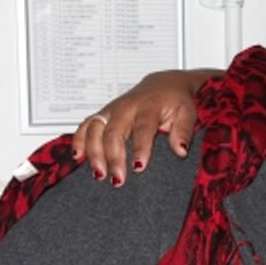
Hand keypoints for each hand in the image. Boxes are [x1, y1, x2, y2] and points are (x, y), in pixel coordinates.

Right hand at [72, 69, 216, 186]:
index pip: (143, 128)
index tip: (139, 167)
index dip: (140, 148)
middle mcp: (126, 107)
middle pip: (114, 132)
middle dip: (113, 157)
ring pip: (95, 129)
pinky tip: (77, 157)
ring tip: (99, 175)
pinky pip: (85, 125)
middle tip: (117, 179)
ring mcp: (111, 110)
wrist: (163, 85)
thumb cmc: (175, 100)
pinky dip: (78, 140)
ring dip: (94, 153)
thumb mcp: (187, 112)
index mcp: (149, 106)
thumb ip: (184, 131)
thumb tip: (180, 150)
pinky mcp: (102, 114)